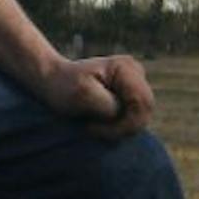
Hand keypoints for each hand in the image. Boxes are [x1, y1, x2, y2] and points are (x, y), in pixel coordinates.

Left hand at [40, 55, 154, 139]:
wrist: (53, 80)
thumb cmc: (63, 86)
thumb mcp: (82, 95)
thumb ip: (108, 105)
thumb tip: (122, 114)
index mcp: (125, 68)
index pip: (142, 103)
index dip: (124, 123)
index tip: (93, 128)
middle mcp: (136, 72)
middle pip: (145, 111)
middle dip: (122, 128)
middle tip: (93, 130)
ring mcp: (136, 82)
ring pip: (141, 117)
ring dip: (119, 128)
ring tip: (93, 126)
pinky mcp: (131, 94)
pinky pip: (134, 118)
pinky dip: (118, 126)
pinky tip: (99, 123)